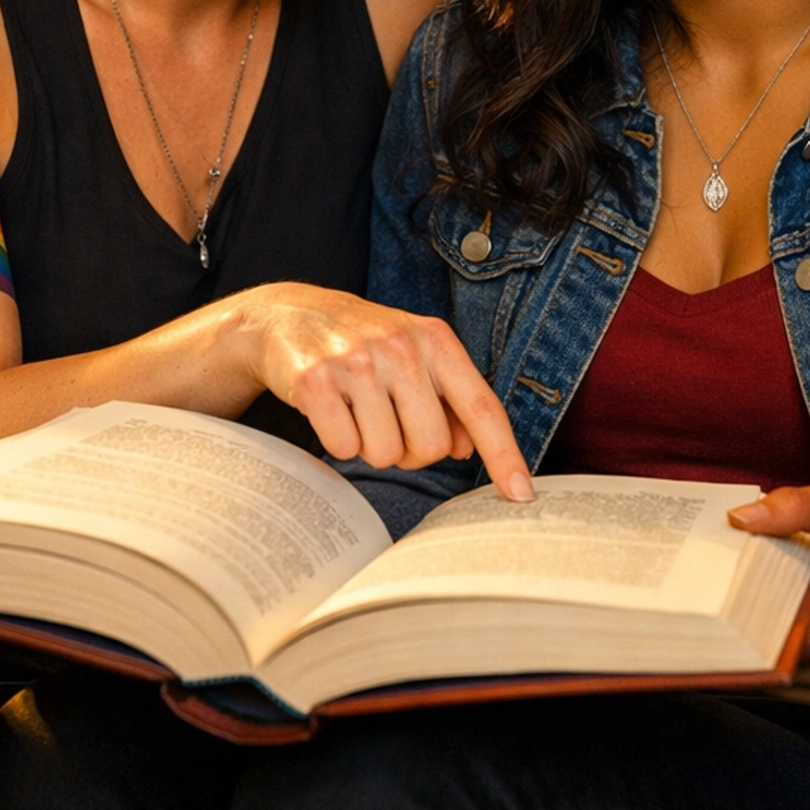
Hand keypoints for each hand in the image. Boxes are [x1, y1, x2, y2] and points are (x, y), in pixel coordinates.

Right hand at [239, 286, 534, 500]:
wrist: (287, 314)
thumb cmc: (362, 344)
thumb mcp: (413, 357)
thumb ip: (448, 400)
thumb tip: (464, 449)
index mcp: (435, 341)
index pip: (481, 407)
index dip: (504, 455)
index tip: (522, 495)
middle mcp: (400, 346)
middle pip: (430, 445)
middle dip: (409, 449)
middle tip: (388, 422)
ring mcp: (357, 362)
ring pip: (385, 453)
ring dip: (370, 446)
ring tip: (356, 410)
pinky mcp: (316, 380)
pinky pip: (344, 448)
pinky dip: (338, 441)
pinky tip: (331, 409)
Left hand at [729, 484, 809, 697]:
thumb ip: (795, 507)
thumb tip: (739, 519)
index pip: (801, 631)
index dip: (752, 627)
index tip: (712, 610)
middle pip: (782, 659)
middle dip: (738, 640)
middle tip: (696, 616)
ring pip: (780, 681)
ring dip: (748, 657)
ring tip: (716, 625)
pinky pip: (788, 689)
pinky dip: (765, 668)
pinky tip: (744, 640)